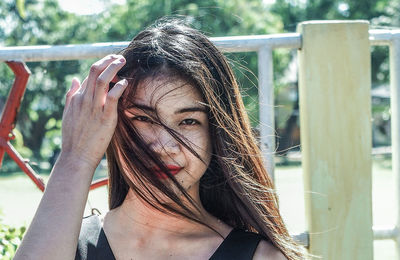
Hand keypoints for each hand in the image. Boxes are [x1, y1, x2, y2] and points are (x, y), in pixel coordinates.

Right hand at [60, 55, 127, 169]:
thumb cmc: (74, 138)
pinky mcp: (105, 117)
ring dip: (114, 67)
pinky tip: (125, 82)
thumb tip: (74, 79)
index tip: (111, 64)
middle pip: (95, 72)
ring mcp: (94, 108)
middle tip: (119, 57)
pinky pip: (113, 97)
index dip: (101, 67)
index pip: (89, 76)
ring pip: (103, 80)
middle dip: (107, 60)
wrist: (76, 157)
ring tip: (123, 61)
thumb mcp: (68, 114)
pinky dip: (119, 87)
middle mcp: (84, 99)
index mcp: (76, 98)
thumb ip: (71, 96)